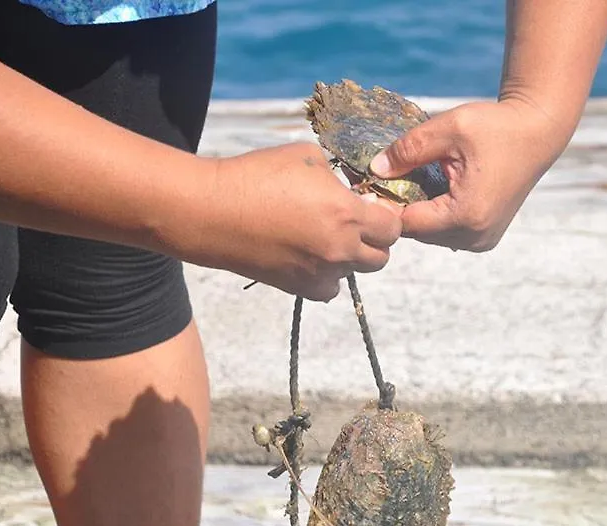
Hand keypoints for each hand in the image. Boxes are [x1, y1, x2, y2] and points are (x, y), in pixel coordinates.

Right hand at [189, 143, 402, 299]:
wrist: (212, 212)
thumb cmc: (257, 175)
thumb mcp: (307, 157)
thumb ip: (339, 176)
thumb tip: (353, 191)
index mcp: (347, 214)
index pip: (393, 228)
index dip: (387, 217)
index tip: (371, 207)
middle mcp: (340, 249)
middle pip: (381, 257)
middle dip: (374, 240)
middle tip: (354, 224)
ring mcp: (320, 273)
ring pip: (355, 272)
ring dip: (350, 257)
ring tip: (326, 237)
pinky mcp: (299, 288)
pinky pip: (330, 289)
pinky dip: (327, 276)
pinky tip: (312, 257)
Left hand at [368, 100, 570, 251]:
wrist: (537, 133)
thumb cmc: (497, 127)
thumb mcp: (449, 129)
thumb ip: (408, 150)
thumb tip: (375, 169)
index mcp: (466, 214)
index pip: (407, 223)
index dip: (386, 203)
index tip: (373, 182)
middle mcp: (475, 236)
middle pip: (417, 232)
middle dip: (402, 206)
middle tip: (392, 176)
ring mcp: (482, 241)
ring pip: (430, 235)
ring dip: (419, 211)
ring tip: (414, 180)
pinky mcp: (486, 237)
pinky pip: (447, 232)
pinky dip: (436, 215)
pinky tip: (436, 189)